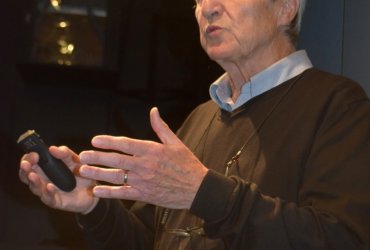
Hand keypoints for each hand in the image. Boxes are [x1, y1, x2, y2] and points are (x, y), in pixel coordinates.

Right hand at [19, 146, 98, 213]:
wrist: (93, 188)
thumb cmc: (80, 172)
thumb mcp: (73, 159)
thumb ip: (64, 153)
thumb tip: (52, 148)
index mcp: (45, 168)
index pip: (30, 162)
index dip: (28, 158)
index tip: (34, 154)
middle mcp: (43, 180)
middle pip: (26, 175)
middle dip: (24, 169)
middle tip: (26, 164)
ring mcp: (47, 191)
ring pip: (35, 188)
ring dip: (33, 181)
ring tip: (32, 175)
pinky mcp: (56, 201)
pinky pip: (49, 198)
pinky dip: (48, 192)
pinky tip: (49, 186)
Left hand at [79, 107, 207, 208]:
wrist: (197, 188)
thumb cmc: (187, 164)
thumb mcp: (176, 142)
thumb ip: (161, 127)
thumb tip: (153, 111)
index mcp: (152, 150)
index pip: (125, 144)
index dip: (108, 141)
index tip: (95, 140)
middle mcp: (145, 165)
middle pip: (116, 159)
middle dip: (97, 157)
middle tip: (82, 155)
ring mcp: (143, 181)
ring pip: (116, 176)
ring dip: (97, 173)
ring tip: (83, 170)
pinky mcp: (144, 194)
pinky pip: (123, 193)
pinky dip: (108, 193)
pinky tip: (96, 191)